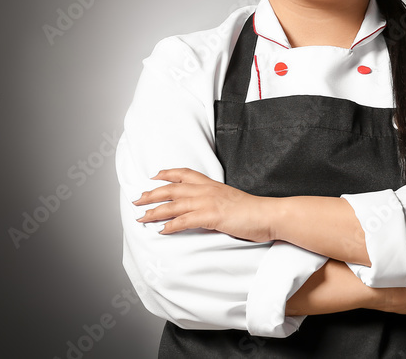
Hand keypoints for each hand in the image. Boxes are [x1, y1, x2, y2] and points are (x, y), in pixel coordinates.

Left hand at [132, 167, 274, 242]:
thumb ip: (216, 201)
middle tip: (138, 200)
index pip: (185, 174)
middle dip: (152, 194)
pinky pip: (184, 221)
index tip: (155, 176)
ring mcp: (208, 202)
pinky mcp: (210, 216)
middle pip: (172, 189)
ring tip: (141, 218)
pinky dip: (170, 226)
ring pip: (173, 205)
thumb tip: (206, 208)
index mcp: (212, 184)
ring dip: (154, 212)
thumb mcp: (231, 200)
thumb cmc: (253, 211)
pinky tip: (161, 231)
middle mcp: (207, 190)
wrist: (268, 214)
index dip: (168, 174)